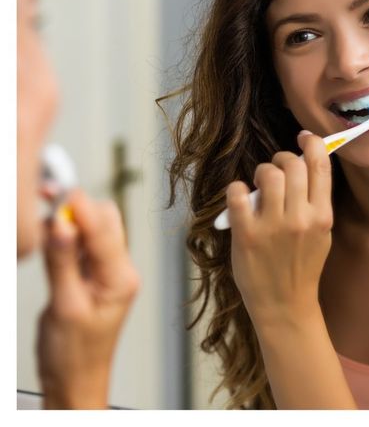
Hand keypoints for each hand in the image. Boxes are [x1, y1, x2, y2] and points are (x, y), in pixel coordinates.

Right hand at [36, 189, 139, 408]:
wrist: (75, 380)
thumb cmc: (74, 354)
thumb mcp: (65, 307)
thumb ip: (62, 262)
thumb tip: (60, 223)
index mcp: (121, 277)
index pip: (104, 229)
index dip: (80, 206)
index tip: (57, 191)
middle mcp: (120, 269)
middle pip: (105, 221)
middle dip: (77, 207)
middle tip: (47, 200)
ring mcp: (108, 271)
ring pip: (94, 229)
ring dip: (70, 220)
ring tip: (44, 221)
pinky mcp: (94, 274)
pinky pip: (82, 245)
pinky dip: (65, 236)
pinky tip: (49, 238)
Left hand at [227, 131, 333, 326]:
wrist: (285, 305)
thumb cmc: (302, 265)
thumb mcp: (321, 233)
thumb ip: (315, 201)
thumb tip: (304, 162)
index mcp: (322, 216)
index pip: (320, 165)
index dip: (311, 143)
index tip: (303, 138)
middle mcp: (300, 218)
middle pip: (292, 163)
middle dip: (282, 159)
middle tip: (276, 171)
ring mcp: (272, 227)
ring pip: (267, 174)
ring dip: (261, 172)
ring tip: (258, 185)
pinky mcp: (247, 235)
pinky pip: (237, 194)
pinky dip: (236, 189)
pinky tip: (240, 197)